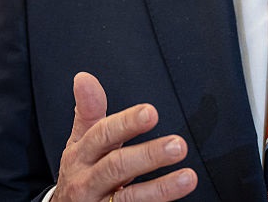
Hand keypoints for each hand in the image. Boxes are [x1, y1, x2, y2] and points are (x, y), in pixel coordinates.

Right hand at [52, 72, 197, 200]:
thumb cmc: (79, 171)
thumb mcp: (79, 141)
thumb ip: (88, 111)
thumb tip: (84, 78)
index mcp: (80, 154)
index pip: (102, 135)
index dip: (126, 124)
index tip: (150, 112)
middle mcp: (86, 181)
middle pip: (116, 167)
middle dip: (148, 156)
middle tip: (178, 145)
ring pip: (128, 199)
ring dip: (160, 189)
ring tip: (188, 177)